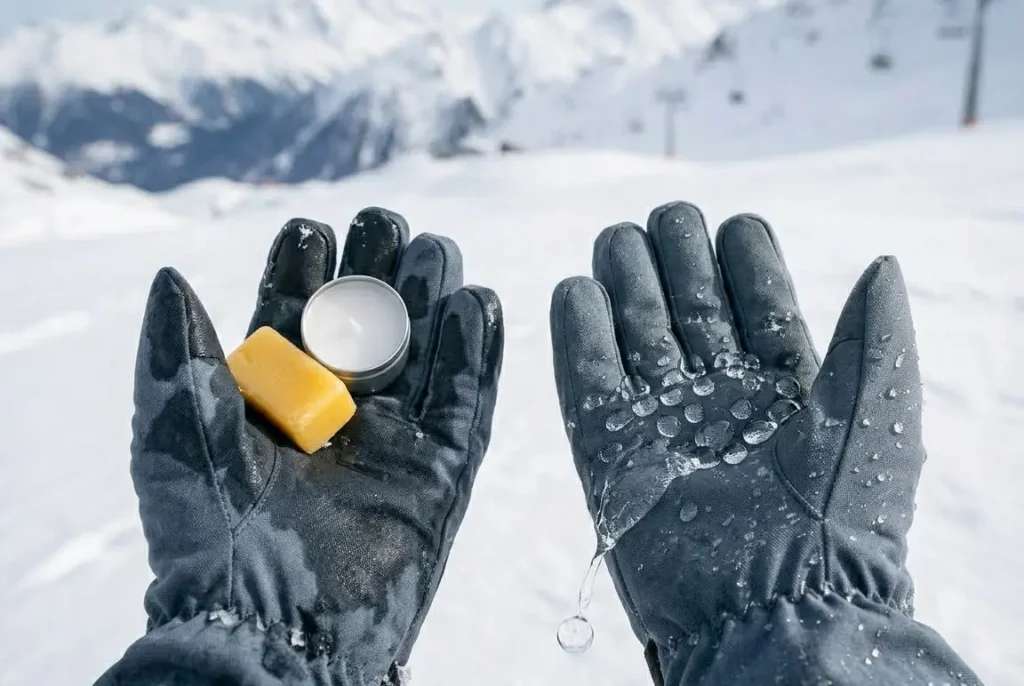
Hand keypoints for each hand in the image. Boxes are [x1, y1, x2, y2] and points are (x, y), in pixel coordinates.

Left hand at [127, 209, 501, 684]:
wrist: (270, 626)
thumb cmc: (211, 532)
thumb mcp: (178, 432)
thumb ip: (179, 354)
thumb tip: (169, 276)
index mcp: (278, 403)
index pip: (296, 321)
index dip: (304, 272)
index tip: (312, 227)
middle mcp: (340, 418)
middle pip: (369, 328)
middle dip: (377, 274)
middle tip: (386, 222)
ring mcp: (394, 445)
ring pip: (425, 355)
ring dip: (431, 297)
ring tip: (435, 249)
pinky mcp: (440, 476)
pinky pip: (468, 406)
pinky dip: (478, 354)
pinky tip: (478, 302)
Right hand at [550, 202, 924, 682]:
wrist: (777, 607)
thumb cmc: (841, 518)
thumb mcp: (879, 414)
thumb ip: (877, 335)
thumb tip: (881, 265)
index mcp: (787, 389)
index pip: (758, 305)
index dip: (746, 262)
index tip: (736, 228)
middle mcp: (722, 401)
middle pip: (690, 311)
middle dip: (677, 259)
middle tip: (665, 219)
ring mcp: (663, 424)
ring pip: (636, 336)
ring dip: (626, 282)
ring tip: (618, 238)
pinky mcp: (610, 453)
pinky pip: (586, 384)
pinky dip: (578, 336)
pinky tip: (576, 291)